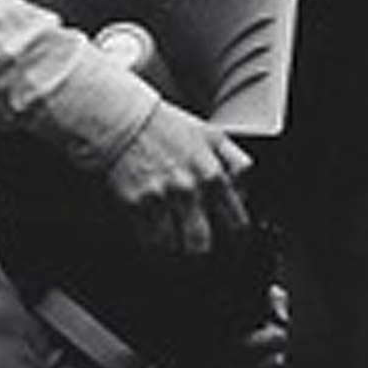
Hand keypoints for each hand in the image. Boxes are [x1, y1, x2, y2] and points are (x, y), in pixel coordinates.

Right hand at [102, 103, 251, 255]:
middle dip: (200, 247)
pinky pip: (149, 239)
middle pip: (203, 243)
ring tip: (172, 236)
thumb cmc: (164, 127)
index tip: (227, 237)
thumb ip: (236, 164)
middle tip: (195, 241)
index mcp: (213, 174)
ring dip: (174, 246)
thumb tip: (245, 193)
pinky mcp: (136, 205)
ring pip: (175, 246)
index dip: (233, 234)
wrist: (122, 120)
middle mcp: (190, 189)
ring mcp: (162, 199)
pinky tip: (152, 230)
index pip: (236, 222)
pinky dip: (152, 240)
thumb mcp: (212, 136)